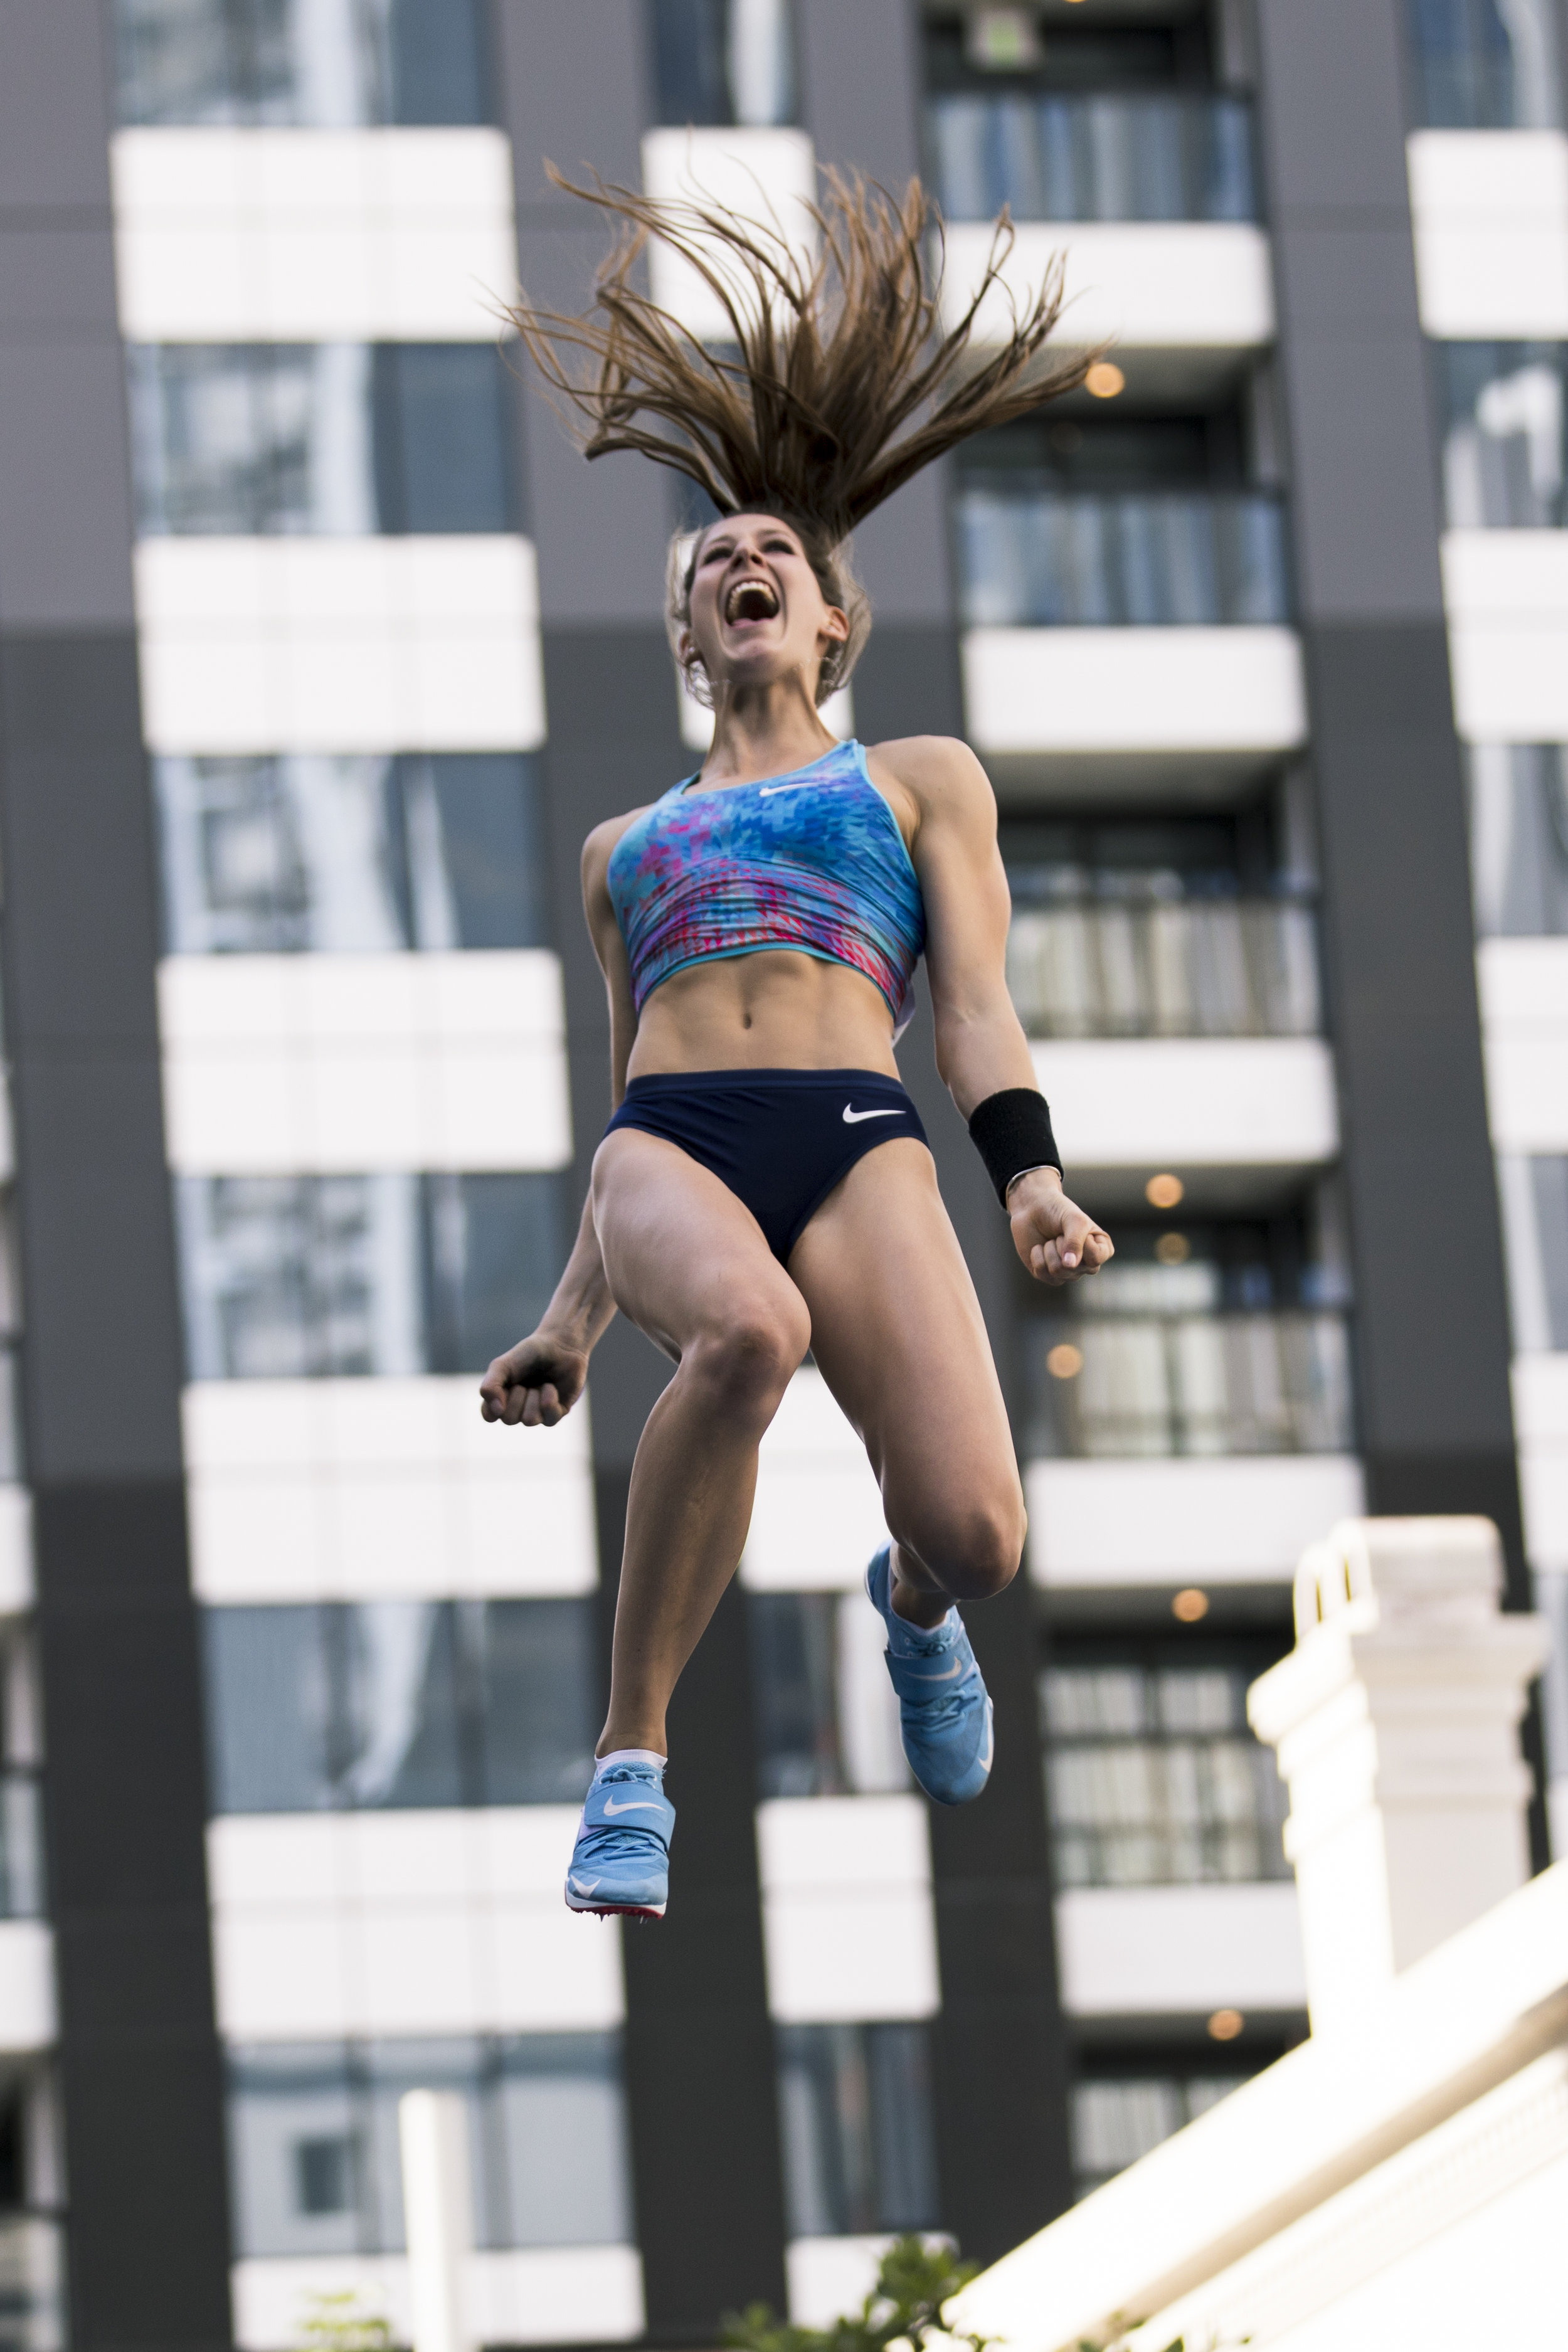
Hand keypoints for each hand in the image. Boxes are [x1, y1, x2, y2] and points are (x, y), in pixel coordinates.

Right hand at [479, 1329, 588, 1425]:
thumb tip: (497, 1411)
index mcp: (502, 1398)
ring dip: (534, 1397)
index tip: (503, 1388)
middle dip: (517, 1397)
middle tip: (524, 1382)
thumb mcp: (503, 1364)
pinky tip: (551, 1387)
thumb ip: (490, 1385)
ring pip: (529, 1420)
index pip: (489, 1416)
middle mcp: (519, 1410)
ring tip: (540, 1383)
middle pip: (509, 1420)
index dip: (493, 1405)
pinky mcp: (557, 1413)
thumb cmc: (529, 1354)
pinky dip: (550, 1397)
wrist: (560, 1346)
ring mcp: (538, 1414)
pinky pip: (550, 1418)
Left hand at [1006, 1170, 1113, 1285]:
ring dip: (1049, 1249)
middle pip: (1073, 1268)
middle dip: (1062, 1245)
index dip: (1082, 1243)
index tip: (1077, 1228)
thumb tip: (1070, 1265)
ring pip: (1057, 1271)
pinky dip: (1036, 1255)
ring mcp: (1068, 1272)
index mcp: (1101, 1250)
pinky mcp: (1048, 1275)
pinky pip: (1041, 1273)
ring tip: (1051, 1239)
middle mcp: (1087, 1265)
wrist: (1033, 1209)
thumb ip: (1076, 1241)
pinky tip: (1040, 1247)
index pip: (1095, 1258)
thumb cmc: (1058, 1211)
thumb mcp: (1074, 1219)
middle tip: (1060, 1233)